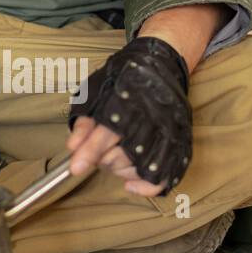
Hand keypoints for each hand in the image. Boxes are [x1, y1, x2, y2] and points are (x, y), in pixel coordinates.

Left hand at [65, 36, 192, 195]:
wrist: (160, 66)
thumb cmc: (124, 80)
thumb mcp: (97, 93)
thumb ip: (84, 121)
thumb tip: (72, 147)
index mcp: (128, 105)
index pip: (106, 134)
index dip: (90, 152)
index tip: (76, 168)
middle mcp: (151, 120)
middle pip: (120, 156)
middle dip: (103, 159)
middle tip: (99, 150)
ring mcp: (168, 134)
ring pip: (138, 169)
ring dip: (120, 170)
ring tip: (115, 156)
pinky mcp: (179, 145)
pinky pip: (163, 177)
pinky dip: (145, 187)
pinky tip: (130, 185)